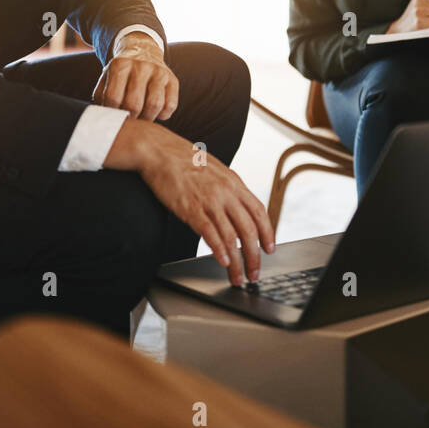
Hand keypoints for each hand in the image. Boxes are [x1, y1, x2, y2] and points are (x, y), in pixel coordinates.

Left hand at [92, 32, 178, 121]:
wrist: (143, 51)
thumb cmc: (122, 72)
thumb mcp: (107, 77)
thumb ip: (101, 96)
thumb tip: (104, 118)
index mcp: (120, 65)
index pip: (113, 98)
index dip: (112, 112)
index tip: (114, 116)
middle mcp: (141, 66)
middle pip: (134, 104)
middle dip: (130, 117)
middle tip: (129, 119)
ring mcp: (159, 72)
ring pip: (154, 105)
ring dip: (147, 118)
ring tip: (141, 118)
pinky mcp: (173, 80)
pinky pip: (170, 106)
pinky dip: (162, 115)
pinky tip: (155, 112)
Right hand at [105, 119, 275, 286]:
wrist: (159, 151)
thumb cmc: (184, 160)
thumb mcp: (216, 170)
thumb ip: (228, 188)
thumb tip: (238, 207)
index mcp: (234, 182)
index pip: (259, 212)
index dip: (267, 233)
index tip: (269, 249)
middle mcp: (225, 192)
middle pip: (249, 230)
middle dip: (254, 256)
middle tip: (254, 273)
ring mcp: (209, 200)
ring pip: (231, 237)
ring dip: (237, 262)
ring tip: (237, 276)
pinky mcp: (190, 208)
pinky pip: (209, 233)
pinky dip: (218, 250)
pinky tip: (222, 261)